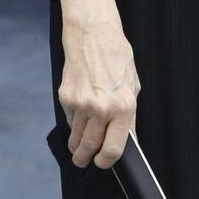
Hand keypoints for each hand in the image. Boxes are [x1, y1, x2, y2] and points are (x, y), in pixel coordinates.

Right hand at [57, 0, 140, 170]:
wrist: (93, 35)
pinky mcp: (66, 98)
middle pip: (90, 147)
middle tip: (83, 160)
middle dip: (85, 158)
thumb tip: (127, 140)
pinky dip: (73, 121)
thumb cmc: (117, 58)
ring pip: (76, 136)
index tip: (102, 163)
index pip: (113, 149)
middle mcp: (101, 109)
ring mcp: (81, 104)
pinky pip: (69, 120)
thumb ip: (129, 116)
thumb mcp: (133, 86)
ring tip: (79, 145)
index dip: (106, 161)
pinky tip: (79, 112)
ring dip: (77, 143)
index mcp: (123, 107)